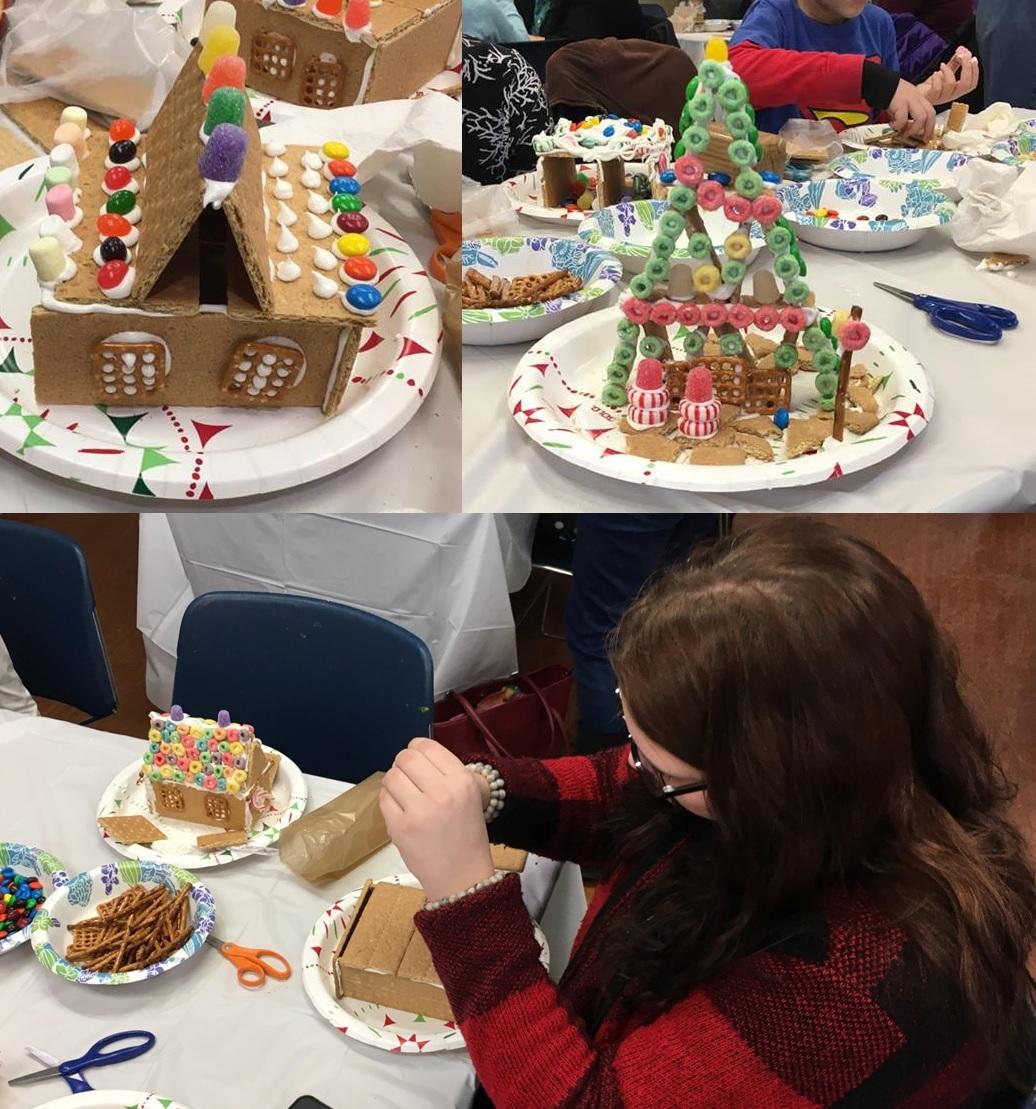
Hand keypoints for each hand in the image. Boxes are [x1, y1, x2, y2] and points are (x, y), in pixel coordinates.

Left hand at [379, 738, 494, 902]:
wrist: (462, 877)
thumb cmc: (466, 835)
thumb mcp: (471, 795)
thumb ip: (447, 772)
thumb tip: (416, 753)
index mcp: (462, 781)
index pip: (428, 746)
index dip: (417, 748)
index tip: (417, 758)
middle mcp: (442, 792)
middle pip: (406, 757)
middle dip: (403, 763)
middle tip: (407, 775)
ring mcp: (419, 811)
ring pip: (392, 776)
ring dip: (394, 781)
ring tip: (403, 793)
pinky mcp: (400, 828)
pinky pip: (383, 799)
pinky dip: (388, 799)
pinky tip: (399, 807)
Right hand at [888, 79, 936, 141]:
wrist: (882, 84)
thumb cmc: (891, 96)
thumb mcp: (904, 103)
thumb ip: (908, 114)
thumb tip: (906, 129)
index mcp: (920, 99)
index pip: (931, 112)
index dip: (931, 126)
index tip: (927, 137)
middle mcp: (918, 99)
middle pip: (930, 115)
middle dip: (928, 130)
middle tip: (921, 139)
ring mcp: (910, 100)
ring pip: (921, 118)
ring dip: (913, 129)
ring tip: (904, 133)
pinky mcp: (901, 103)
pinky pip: (903, 119)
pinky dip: (898, 126)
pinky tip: (892, 125)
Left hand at [919, 49, 979, 105]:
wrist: (917, 96)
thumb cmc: (932, 86)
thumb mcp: (946, 73)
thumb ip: (955, 62)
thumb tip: (963, 50)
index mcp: (957, 90)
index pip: (972, 84)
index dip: (975, 71)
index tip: (973, 58)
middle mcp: (951, 95)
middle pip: (966, 84)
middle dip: (966, 68)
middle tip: (962, 55)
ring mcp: (941, 97)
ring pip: (951, 84)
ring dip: (948, 71)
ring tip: (942, 65)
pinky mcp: (931, 97)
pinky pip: (937, 89)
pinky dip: (937, 78)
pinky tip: (934, 74)